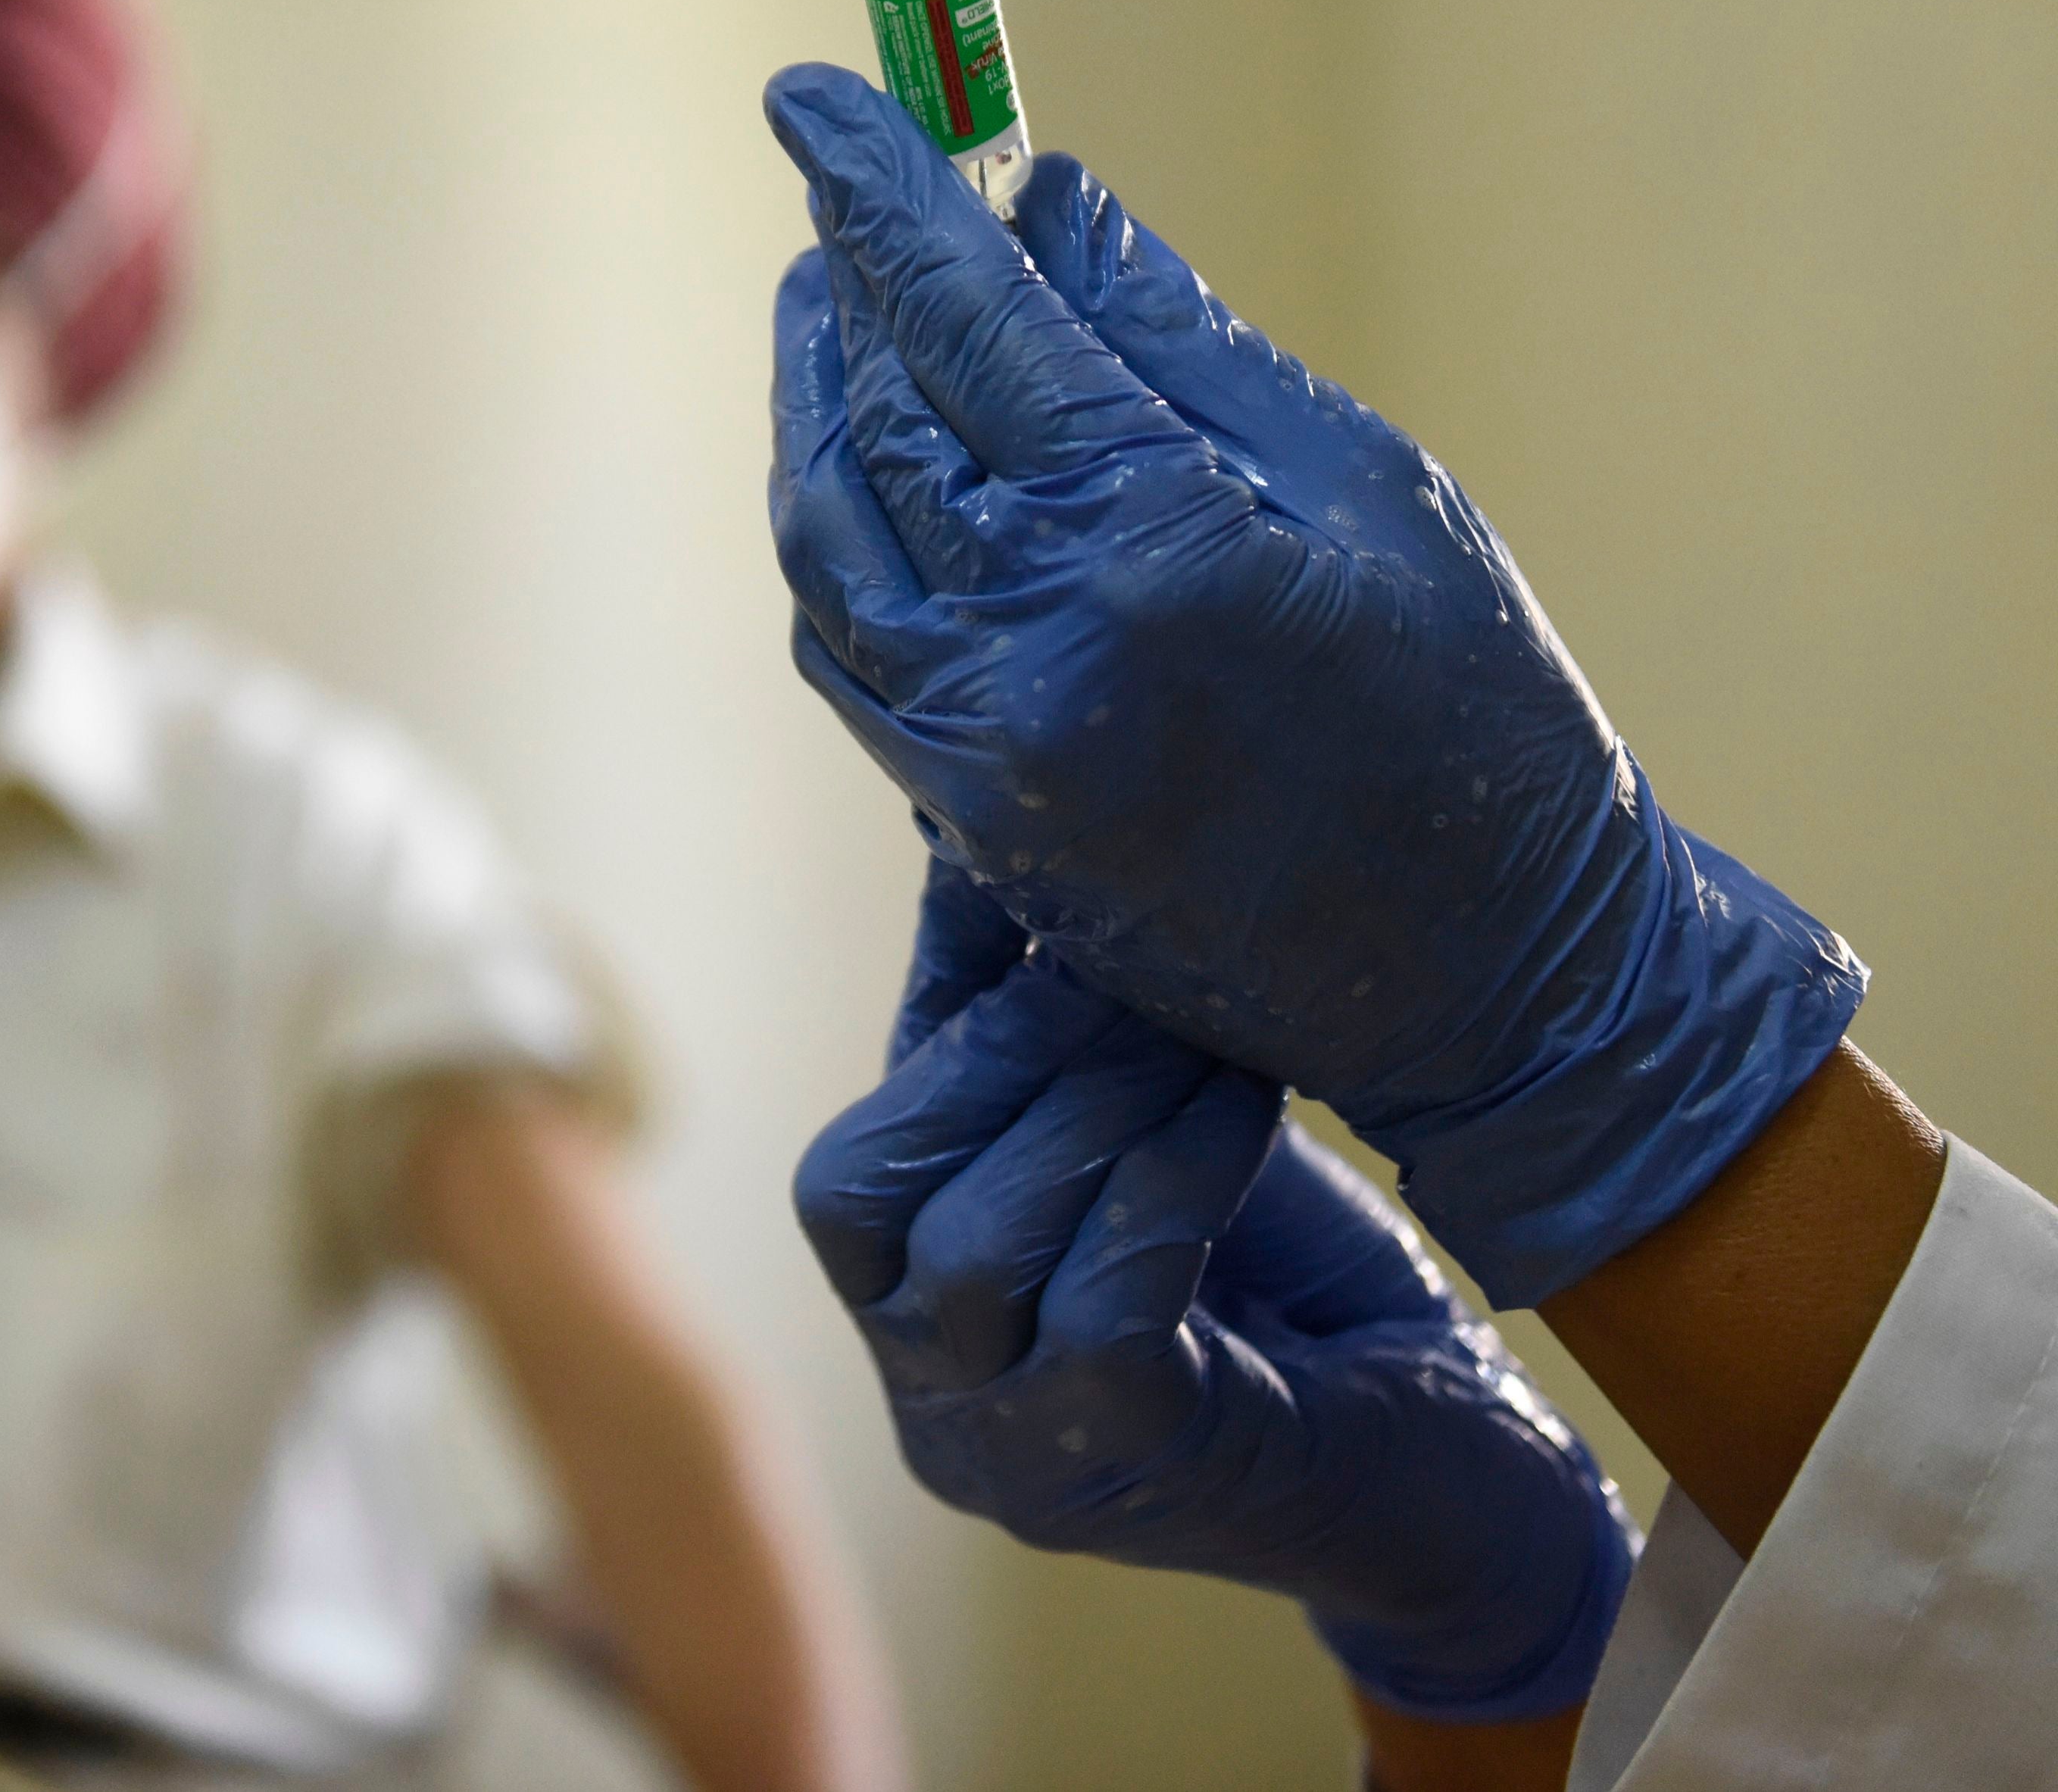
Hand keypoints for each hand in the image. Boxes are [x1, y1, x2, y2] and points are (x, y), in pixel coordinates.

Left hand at [762, 61, 1863, 1305]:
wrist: (1492, 973)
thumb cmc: (1474, 710)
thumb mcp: (1362, 481)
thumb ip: (1181, 339)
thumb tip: (1048, 203)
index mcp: (1149, 538)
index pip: (960, 318)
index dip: (879, 190)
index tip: (811, 100)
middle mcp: (1032, 649)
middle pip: (869, 423)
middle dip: (839, 295)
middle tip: (835, 206)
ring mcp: (982, 752)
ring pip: (826, 545)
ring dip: (812, 416)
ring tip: (828, 320)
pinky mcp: (970, 824)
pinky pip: (850, 653)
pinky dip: (832, 545)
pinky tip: (854, 480)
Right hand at [796, 860, 1633, 1720]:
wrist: (1481, 1490)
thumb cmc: (1314, 1298)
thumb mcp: (1159, 1137)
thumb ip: (1057, 1034)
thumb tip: (980, 836)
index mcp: (919, 1322)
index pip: (844, 1169)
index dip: (939, 1022)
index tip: (1051, 898)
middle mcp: (932, 1408)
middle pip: (863, 1203)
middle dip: (1000, 1055)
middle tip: (1129, 959)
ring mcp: (1013, 1461)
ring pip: (972, 1253)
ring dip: (1095, 1105)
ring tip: (1209, 1029)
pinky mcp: (1128, 1475)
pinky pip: (1099, 1311)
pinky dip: (1166, 1183)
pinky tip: (1245, 1112)